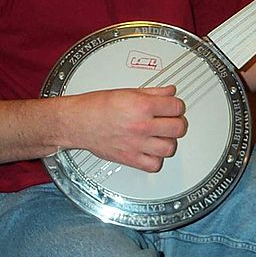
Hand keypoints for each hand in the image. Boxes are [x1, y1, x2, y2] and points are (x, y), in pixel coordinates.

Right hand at [59, 85, 186, 171]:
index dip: (177, 105)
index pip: (176, 106)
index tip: (173, 106)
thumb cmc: (96, 106)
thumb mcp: (127, 91)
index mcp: (141, 106)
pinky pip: (154, 165)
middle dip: (177, 122)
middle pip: (178, 128)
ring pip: (170, 148)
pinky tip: (152, 150)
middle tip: (171, 120)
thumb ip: (153, 92)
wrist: (78, 122)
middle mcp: (141, 125)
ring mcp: (136, 144)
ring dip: (169, 141)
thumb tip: (169, 92)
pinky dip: (156, 159)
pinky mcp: (130, 159)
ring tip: (161, 135)